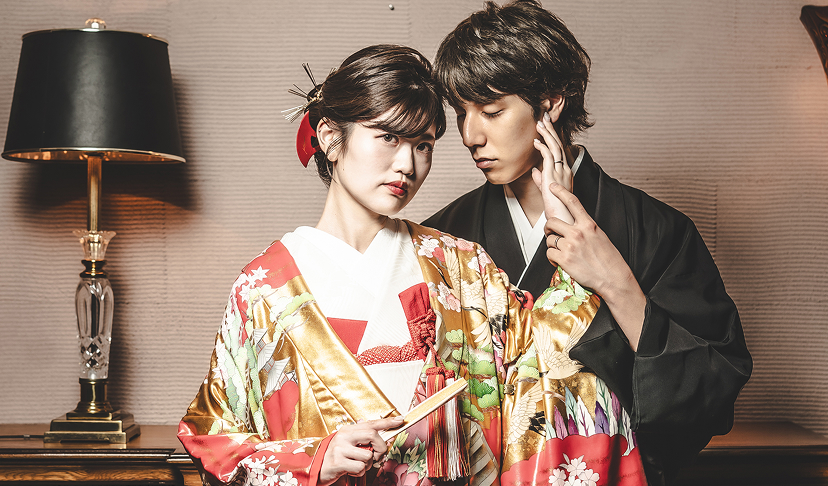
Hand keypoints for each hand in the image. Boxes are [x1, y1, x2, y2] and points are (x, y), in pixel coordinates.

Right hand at [318, 416, 403, 485]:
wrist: (315, 468)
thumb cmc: (335, 457)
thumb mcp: (347, 444)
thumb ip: (361, 439)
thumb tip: (381, 435)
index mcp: (348, 430)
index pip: (371, 423)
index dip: (388, 422)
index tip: (401, 419)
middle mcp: (344, 436)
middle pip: (373, 435)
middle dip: (380, 448)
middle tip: (377, 456)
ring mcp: (340, 448)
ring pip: (368, 456)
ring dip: (367, 465)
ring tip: (357, 465)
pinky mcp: (338, 462)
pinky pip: (360, 468)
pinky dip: (359, 472)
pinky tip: (350, 471)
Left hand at [531, 112, 573, 224]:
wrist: (562, 217)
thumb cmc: (556, 206)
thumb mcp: (547, 190)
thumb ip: (541, 179)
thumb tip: (535, 171)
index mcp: (565, 171)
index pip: (559, 149)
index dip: (553, 137)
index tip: (546, 127)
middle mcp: (565, 169)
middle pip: (558, 144)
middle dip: (551, 129)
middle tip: (544, 117)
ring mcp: (560, 171)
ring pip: (555, 147)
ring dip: (547, 134)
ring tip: (540, 123)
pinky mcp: (553, 175)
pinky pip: (549, 157)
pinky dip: (542, 147)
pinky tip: (536, 141)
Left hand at [543, 182, 645, 350]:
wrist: (614, 278)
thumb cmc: (609, 259)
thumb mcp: (600, 236)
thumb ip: (586, 228)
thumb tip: (573, 225)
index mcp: (589, 224)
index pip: (572, 202)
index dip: (560, 192)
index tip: (551, 187)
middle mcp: (578, 232)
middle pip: (552, 221)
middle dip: (549, 228)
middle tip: (552, 234)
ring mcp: (570, 245)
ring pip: (549, 240)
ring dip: (552, 246)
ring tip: (563, 253)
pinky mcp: (564, 259)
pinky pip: (549, 254)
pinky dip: (552, 259)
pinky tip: (561, 262)